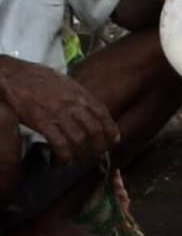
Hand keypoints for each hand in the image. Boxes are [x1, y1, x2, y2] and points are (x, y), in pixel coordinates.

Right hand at [0, 57, 118, 163]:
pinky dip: (65, 155)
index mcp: (79, 93)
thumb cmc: (37, 77)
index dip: (110, 129)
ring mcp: (58, 113)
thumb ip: (77, 96)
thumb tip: (88, 109)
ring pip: (79, 139)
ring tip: (80, 160)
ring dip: (82, 154)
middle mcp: (72, 104)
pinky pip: (59, 143)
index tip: (114, 140)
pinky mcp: (42, 122)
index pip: (102, 112)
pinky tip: (64, 160)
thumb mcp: (64, 82)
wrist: (12, 75)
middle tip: (98, 155)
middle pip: (94, 129)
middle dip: (99, 146)